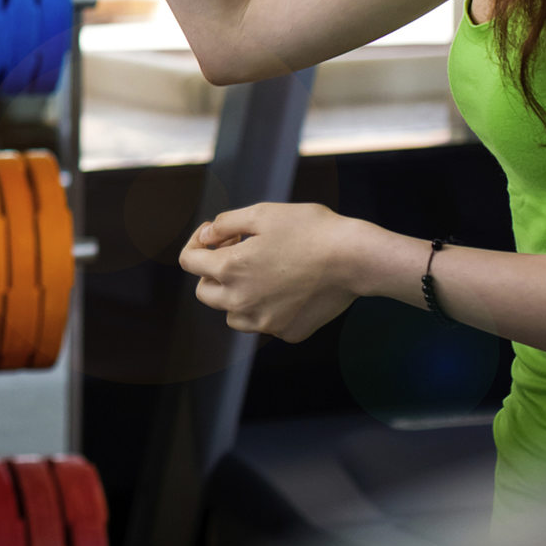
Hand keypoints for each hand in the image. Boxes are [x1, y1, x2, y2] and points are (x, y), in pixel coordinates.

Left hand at [178, 202, 368, 341]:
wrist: (356, 259)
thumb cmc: (310, 230)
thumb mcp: (261, 213)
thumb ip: (224, 223)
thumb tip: (205, 235)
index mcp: (230, 269)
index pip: (189, 262)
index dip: (197, 243)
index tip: (216, 236)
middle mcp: (242, 301)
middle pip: (205, 292)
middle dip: (212, 271)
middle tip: (238, 251)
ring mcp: (266, 321)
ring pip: (232, 314)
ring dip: (235, 295)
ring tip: (259, 272)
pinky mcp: (289, 332)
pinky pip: (265, 323)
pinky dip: (267, 308)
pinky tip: (286, 287)